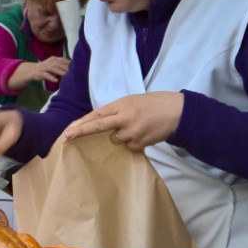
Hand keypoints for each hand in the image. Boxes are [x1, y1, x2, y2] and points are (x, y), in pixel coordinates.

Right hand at [30, 56, 70, 83]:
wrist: (31, 70)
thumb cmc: (45, 69)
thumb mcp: (54, 67)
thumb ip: (62, 67)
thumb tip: (72, 70)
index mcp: (54, 59)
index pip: (63, 60)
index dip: (69, 63)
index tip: (76, 67)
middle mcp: (49, 62)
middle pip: (59, 64)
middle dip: (66, 68)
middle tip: (74, 73)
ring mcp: (44, 67)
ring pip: (53, 68)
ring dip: (60, 72)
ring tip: (66, 76)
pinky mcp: (39, 73)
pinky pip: (46, 75)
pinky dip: (51, 77)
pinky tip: (56, 80)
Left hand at [63, 91, 183, 150]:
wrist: (178, 111)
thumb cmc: (154, 104)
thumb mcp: (133, 102)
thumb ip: (118, 111)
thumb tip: (101, 124)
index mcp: (122, 104)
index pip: (98, 114)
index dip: (83, 122)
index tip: (69, 129)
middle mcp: (125, 117)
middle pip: (99, 126)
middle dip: (82, 131)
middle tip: (68, 136)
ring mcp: (133, 131)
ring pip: (116, 139)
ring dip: (121, 136)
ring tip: (137, 127)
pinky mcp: (141, 142)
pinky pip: (129, 146)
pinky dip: (133, 143)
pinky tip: (144, 134)